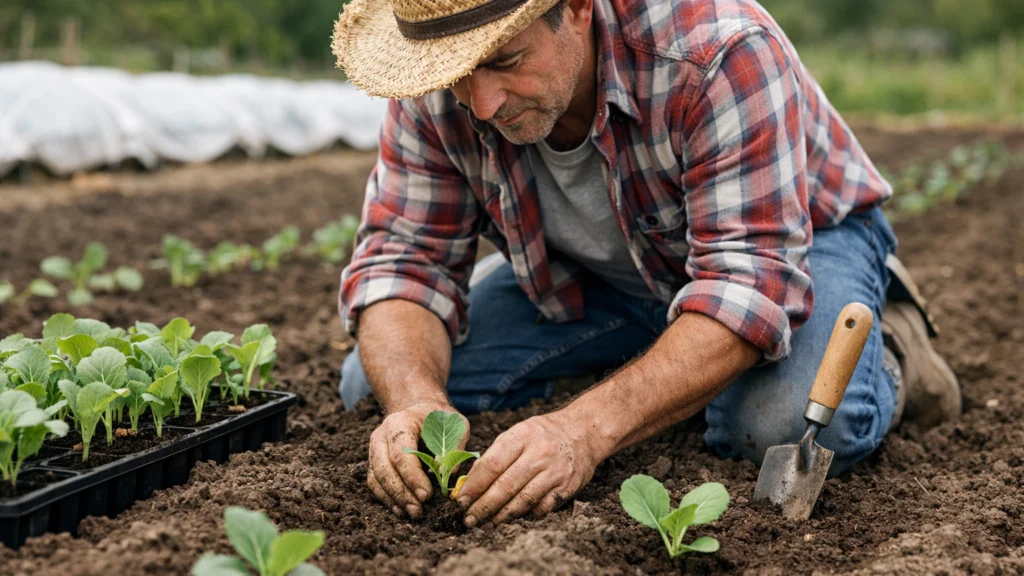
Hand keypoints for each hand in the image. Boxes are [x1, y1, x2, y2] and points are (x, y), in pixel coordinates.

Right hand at [367, 399, 468, 518]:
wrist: (419, 410)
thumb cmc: (439, 419)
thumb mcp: (455, 424)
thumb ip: (454, 446)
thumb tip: (447, 473)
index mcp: (400, 423)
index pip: (401, 454)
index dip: (412, 477)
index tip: (427, 495)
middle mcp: (381, 436)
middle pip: (384, 469)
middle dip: (401, 493)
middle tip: (418, 510)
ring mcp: (374, 450)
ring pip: (377, 479)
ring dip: (394, 499)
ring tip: (413, 513)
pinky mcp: (374, 462)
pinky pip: (375, 484)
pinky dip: (387, 499)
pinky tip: (401, 510)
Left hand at [455, 410, 601, 527]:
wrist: (582, 433)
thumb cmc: (541, 435)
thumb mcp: (517, 434)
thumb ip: (494, 456)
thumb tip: (469, 484)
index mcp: (522, 436)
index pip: (492, 464)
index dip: (474, 485)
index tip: (460, 500)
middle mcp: (540, 453)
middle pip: (506, 486)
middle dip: (484, 506)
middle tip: (469, 519)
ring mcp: (555, 471)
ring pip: (524, 500)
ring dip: (502, 516)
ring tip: (488, 524)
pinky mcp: (568, 487)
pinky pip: (543, 507)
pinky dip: (526, 515)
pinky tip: (514, 519)